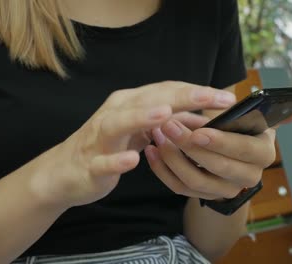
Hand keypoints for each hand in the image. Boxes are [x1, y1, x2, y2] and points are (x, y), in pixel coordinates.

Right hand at [32, 82, 235, 207]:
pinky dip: (117, 159)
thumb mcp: (142, 131)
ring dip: (142, 117)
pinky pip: (103, 161)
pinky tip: (134, 159)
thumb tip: (205, 120)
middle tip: (211, 96)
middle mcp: (115, 113)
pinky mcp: (90, 163)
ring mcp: (100, 137)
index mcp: (131, 103)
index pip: (167, 91)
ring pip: (119, 122)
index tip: (226, 98)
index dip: (197, 92)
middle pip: (150, 99)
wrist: (65, 171)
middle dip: (182, 97)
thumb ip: (170, 124)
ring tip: (166, 114)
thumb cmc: (109, 147)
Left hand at [144, 109, 291, 199]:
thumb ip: (280, 112)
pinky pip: (179, 188)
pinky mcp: (202, 195)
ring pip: (195, 181)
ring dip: (173, 158)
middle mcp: (247, 176)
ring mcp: (224, 190)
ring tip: (158, 135)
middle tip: (169, 125)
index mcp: (262, 154)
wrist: (231, 157)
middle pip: (218, 169)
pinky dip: (162, 170)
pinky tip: (152, 150)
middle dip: (191, 147)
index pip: (244, 151)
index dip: (222, 142)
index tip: (198, 130)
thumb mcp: (260, 120)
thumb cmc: (242, 131)